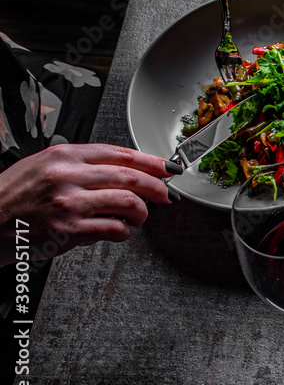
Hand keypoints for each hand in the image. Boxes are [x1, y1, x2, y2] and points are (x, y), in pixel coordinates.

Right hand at [0, 144, 179, 264]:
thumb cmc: (10, 198)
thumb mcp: (41, 167)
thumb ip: (79, 166)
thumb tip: (122, 172)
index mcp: (63, 155)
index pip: (120, 153)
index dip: (150, 161)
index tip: (167, 167)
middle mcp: (67, 175)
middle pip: (130, 176)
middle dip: (157, 186)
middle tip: (166, 194)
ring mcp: (68, 203)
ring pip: (128, 202)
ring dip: (141, 212)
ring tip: (138, 217)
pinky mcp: (68, 230)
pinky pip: (113, 229)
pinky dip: (123, 232)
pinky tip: (119, 232)